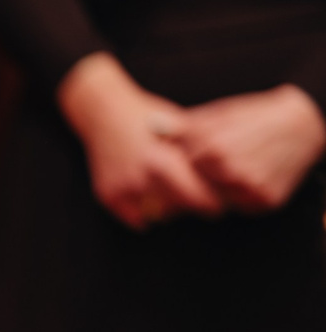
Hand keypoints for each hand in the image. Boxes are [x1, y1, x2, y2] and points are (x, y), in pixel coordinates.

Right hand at [59, 52, 220, 228]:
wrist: (104, 112)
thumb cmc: (147, 117)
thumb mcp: (179, 128)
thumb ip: (199, 152)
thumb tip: (227, 175)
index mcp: (165, 160)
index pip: (197, 194)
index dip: (213, 202)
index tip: (222, 205)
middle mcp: (143, 178)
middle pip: (180, 208)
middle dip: (196, 207)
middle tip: (210, 207)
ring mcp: (124, 189)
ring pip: (159, 215)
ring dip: (172, 211)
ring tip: (180, 199)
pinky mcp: (108, 196)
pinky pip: (136, 219)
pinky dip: (147, 214)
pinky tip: (154, 202)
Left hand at [178, 85, 325, 213]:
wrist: (304, 124)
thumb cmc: (255, 117)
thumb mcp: (220, 114)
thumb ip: (186, 126)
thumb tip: (152, 127)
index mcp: (214, 147)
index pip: (178, 171)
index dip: (177, 169)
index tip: (178, 167)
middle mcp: (231, 170)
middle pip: (194, 192)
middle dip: (193, 185)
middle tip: (203, 175)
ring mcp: (250, 188)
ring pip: (217, 202)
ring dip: (216, 193)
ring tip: (228, 174)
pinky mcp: (266, 200)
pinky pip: (241, 208)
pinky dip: (238, 198)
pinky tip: (244, 182)